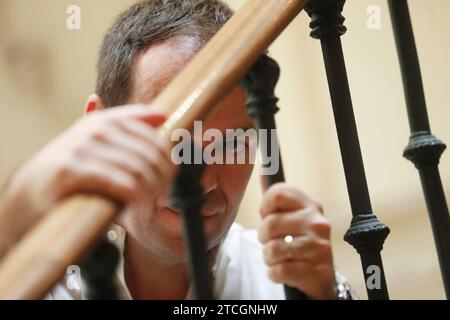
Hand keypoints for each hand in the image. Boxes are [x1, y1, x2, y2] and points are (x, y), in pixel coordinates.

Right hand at [0, 105, 175, 250]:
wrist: (36, 185)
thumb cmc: (78, 164)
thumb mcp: (102, 138)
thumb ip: (131, 125)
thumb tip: (164, 114)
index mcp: (107, 120)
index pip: (153, 136)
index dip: (167, 157)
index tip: (170, 175)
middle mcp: (96, 129)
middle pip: (148, 154)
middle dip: (162, 176)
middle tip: (162, 192)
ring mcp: (82, 147)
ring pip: (136, 168)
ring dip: (149, 187)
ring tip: (150, 199)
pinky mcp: (71, 170)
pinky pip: (116, 181)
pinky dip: (132, 194)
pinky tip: (135, 202)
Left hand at [258, 183, 336, 298]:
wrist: (321, 275)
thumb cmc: (299, 240)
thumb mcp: (292, 215)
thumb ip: (276, 196)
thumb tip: (262, 168)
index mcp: (310, 204)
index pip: (277, 193)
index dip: (264, 206)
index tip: (267, 215)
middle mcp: (317, 223)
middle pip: (270, 223)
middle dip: (263, 236)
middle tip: (271, 241)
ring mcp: (318, 247)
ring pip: (273, 249)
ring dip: (268, 256)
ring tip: (278, 256)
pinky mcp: (315, 271)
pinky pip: (278, 270)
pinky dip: (274, 273)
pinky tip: (283, 269)